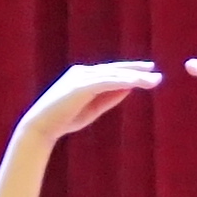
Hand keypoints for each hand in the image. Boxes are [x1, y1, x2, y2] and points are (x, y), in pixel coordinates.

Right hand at [20, 60, 161, 144]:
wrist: (41, 127)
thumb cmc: (65, 119)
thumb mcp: (93, 108)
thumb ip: (110, 97)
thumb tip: (129, 87)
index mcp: (83, 76)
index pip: (111, 71)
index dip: (130, 70)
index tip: (148, 71)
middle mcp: (82, 72)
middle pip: (115, 69)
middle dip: (137, 70)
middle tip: (156, 72)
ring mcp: (80, 77)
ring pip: (113, 74)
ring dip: (135, 77)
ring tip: (153, 80)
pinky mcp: (80, 86)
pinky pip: (106, 82)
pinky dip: (123, 81)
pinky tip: (136, 83)